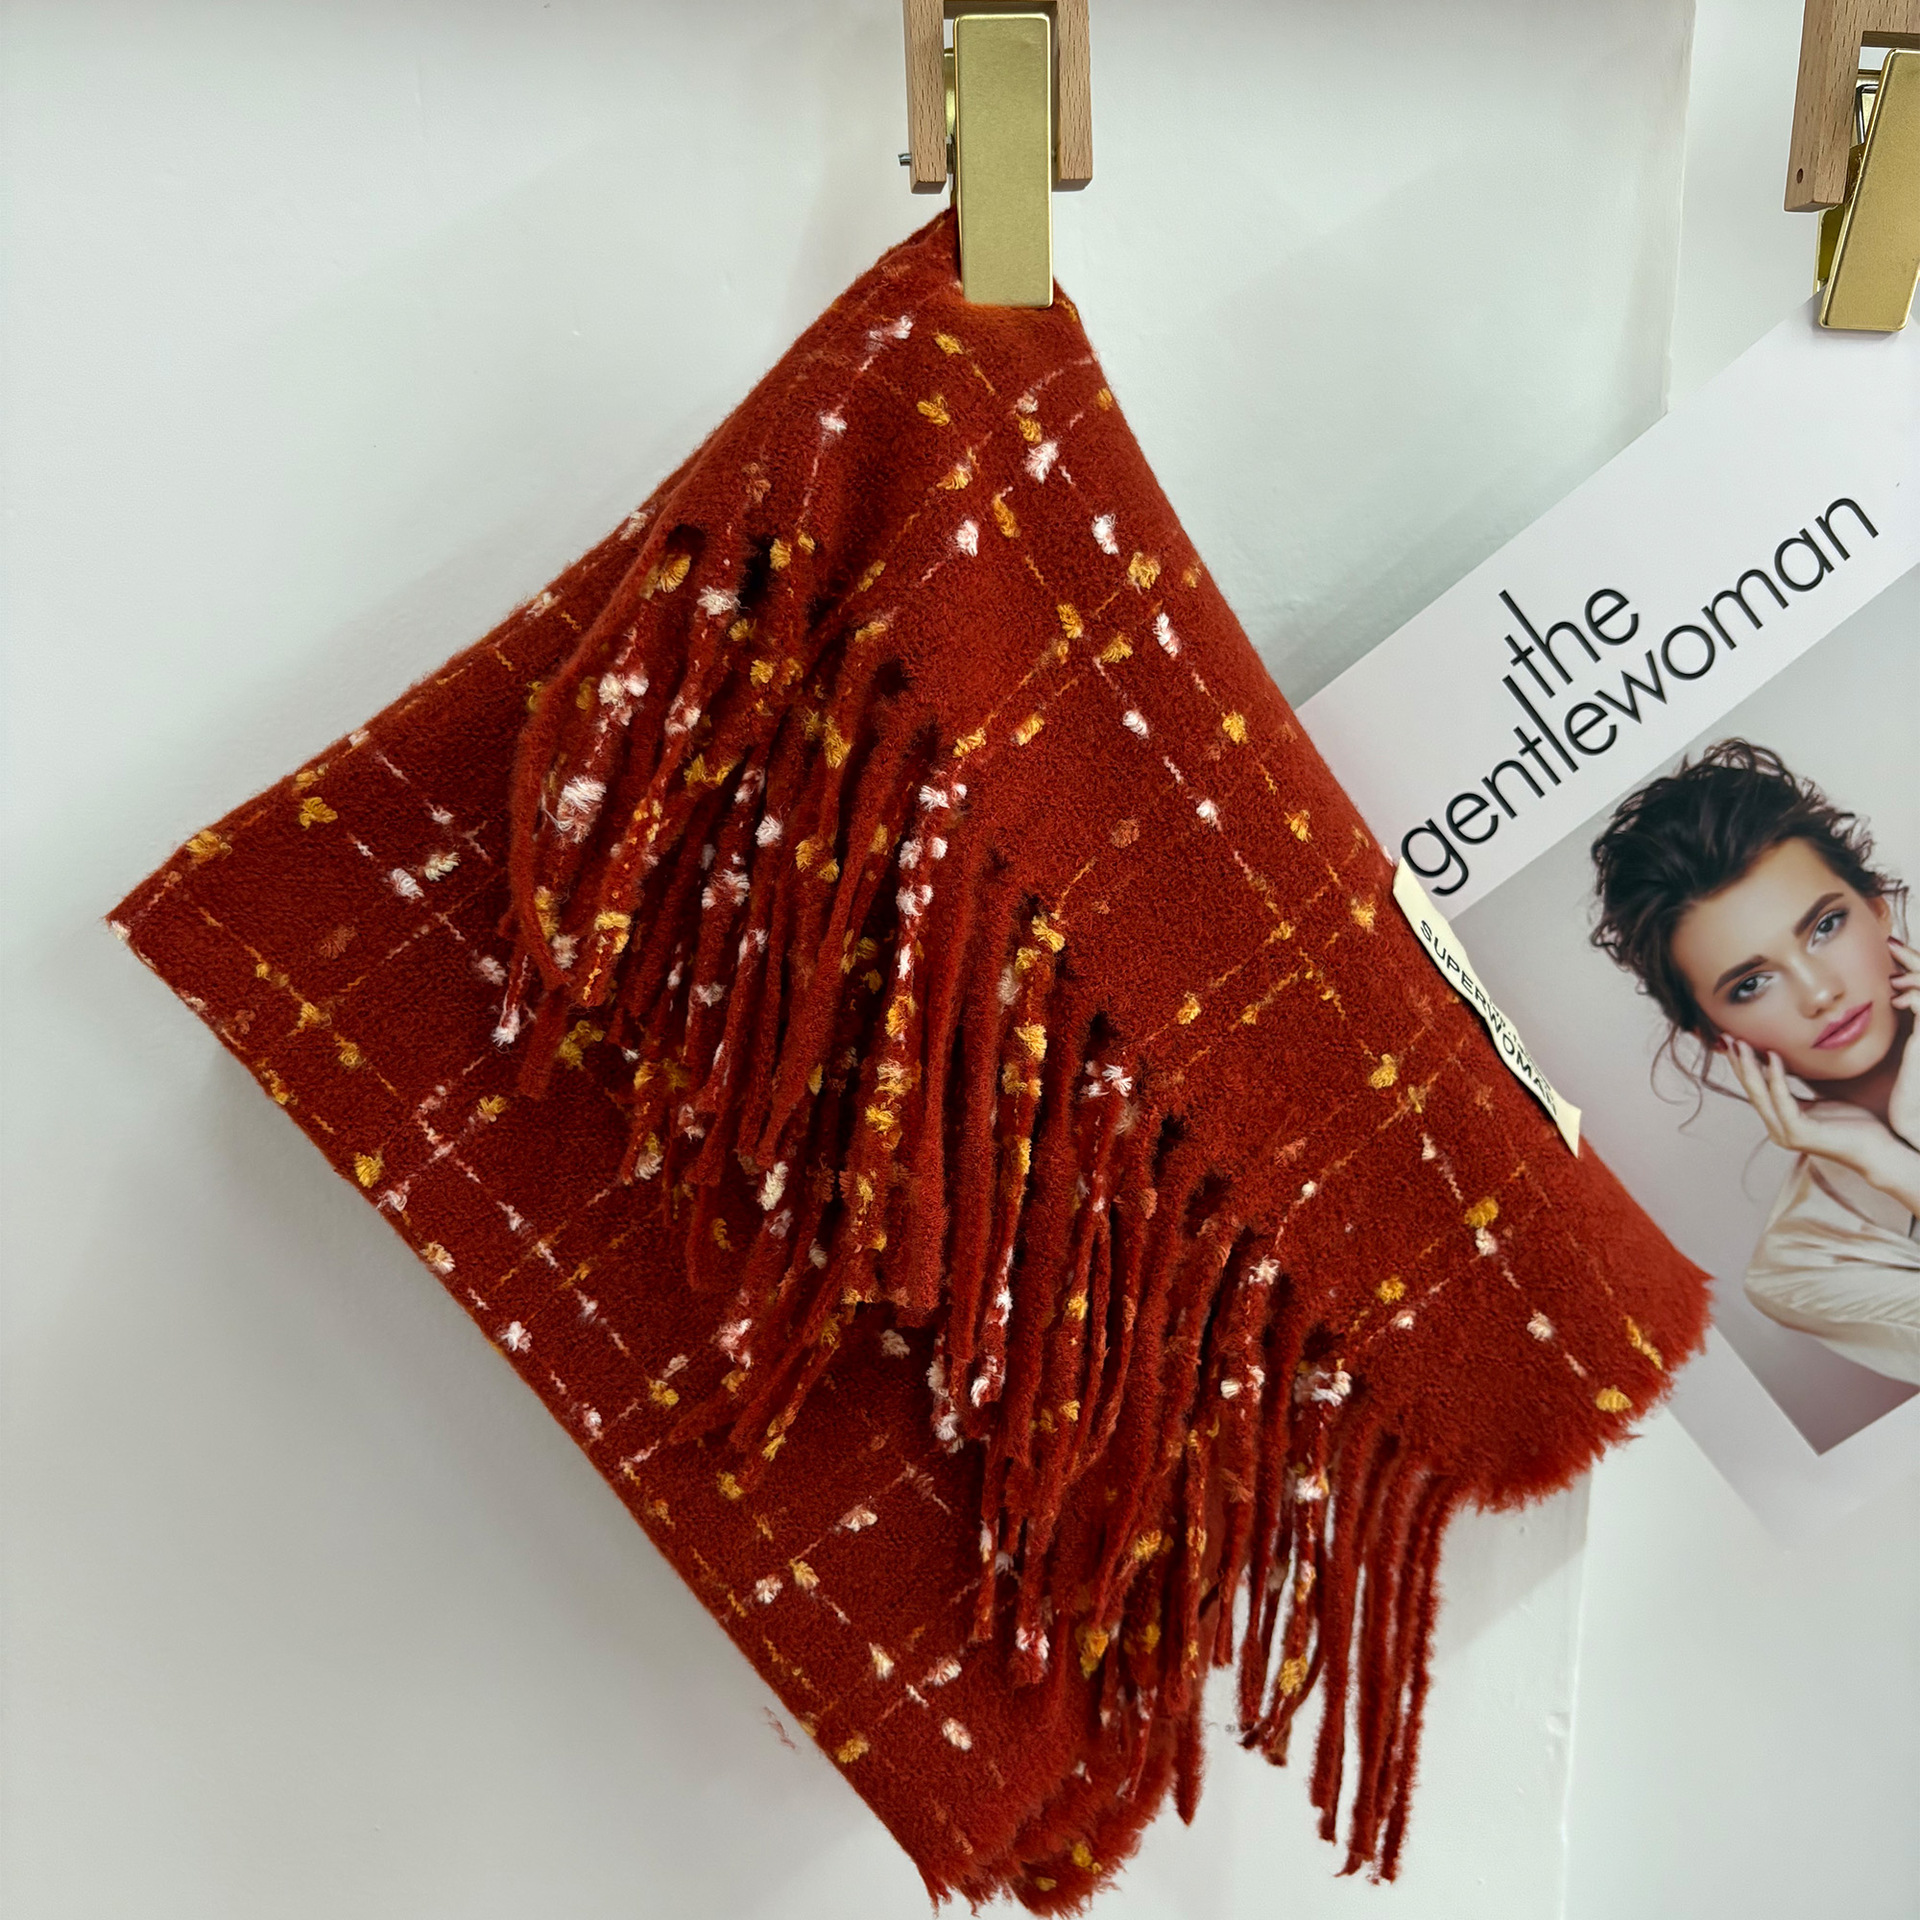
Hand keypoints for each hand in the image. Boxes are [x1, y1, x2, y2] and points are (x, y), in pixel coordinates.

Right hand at [1726, 1037, 1919, 1215]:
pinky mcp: (1798, 1134)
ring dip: (1749, 1066)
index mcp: (1780, 1122)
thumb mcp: (1821, 1102)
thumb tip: (1786, 1069)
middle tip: (1726, 1038)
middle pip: (1752, 1091)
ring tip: (1741, 1043)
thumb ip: (1799, 1092)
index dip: (1743, 1067)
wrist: (1877, 1150)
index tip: (1733, 1043)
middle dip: (1739, 1063)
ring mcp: (1785, 1134)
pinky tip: (1774, 1057)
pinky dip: (1776, 1077)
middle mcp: (1777, 1130)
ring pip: (1761, 1095)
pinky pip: (1782, 1100)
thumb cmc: (1854, 1125)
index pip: (1756, 1091)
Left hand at [1889, 937, 1919, 1149]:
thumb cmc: (1895, 1094)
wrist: (1911, 1124)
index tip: (1888, 948)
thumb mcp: (1885, 1055)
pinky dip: (1916, 998)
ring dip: (1917, 974)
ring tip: (1895, 965)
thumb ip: (1876, 1032)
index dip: (1910, 964)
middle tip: (1892, 941)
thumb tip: (1850, 1013)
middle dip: (1915, 958)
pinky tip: (1898, 998)